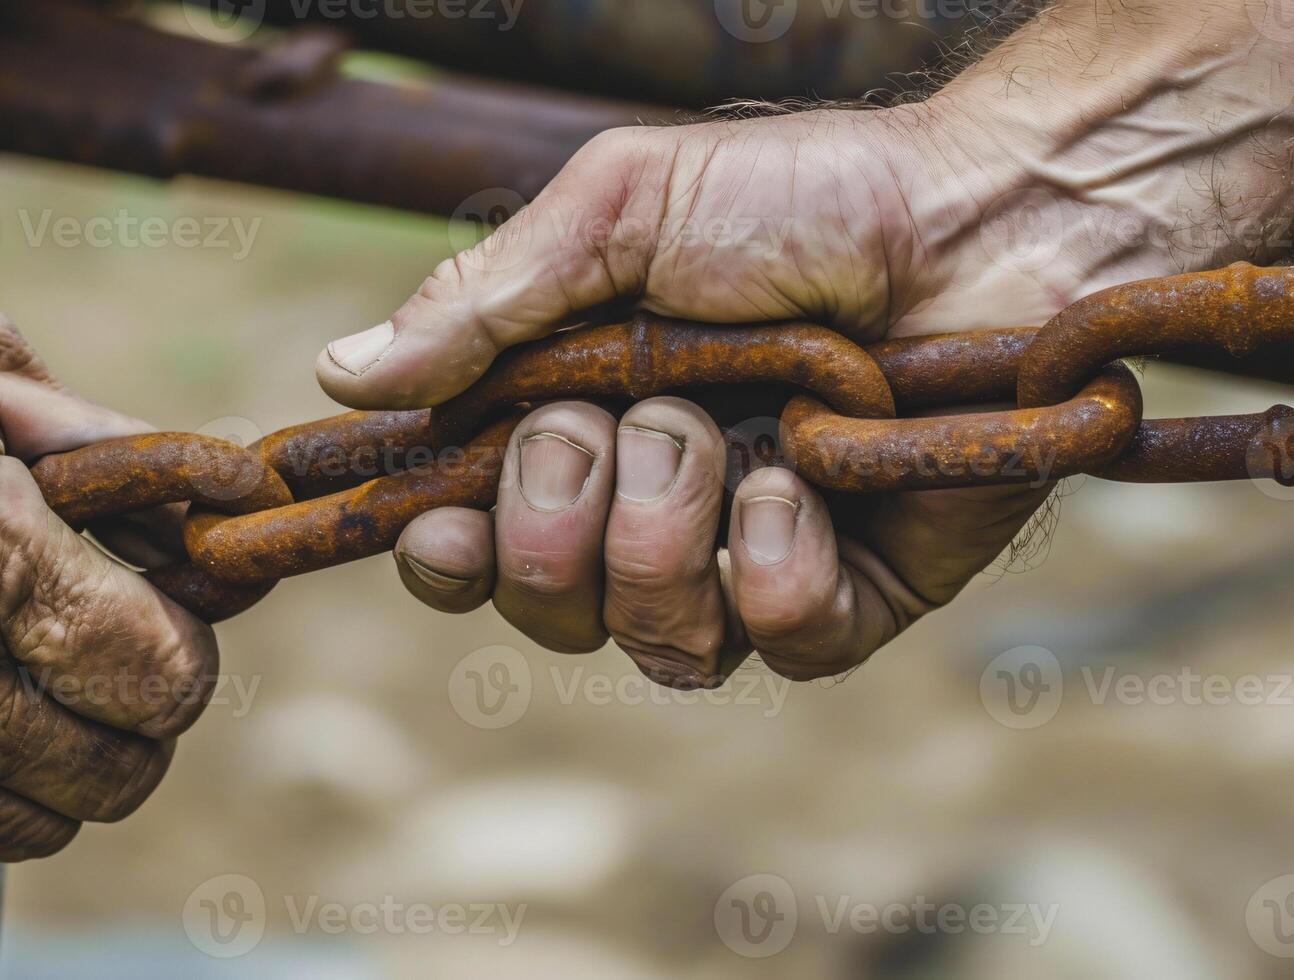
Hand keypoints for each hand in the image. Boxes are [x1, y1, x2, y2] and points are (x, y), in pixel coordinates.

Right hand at [0, 283, 217, 860]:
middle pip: (114, 770)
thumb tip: (231, 506)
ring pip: (37, 822)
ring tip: (45, 690)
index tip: (168, 623)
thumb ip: (116, 447)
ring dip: (68, 768)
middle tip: (116, 665)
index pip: (159, 674)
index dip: (185, 655)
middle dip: (139, 721)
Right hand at [318, 2, 1293, 686]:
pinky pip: (775, 643)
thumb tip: (341, 374)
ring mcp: (751, 557)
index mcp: (585, 423)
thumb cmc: (799, 196)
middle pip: (545, 605)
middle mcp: (656, 506)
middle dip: (557, 518)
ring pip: (652, 644)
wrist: (985, 213)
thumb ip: (482, 302)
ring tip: (719, 440)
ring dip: (660, 538)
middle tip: (618, 418)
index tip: (437, 519)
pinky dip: (773, 566)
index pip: (475, 537)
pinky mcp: (852, 591)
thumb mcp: (616, 213)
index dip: (445, 552)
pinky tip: (802, 480)